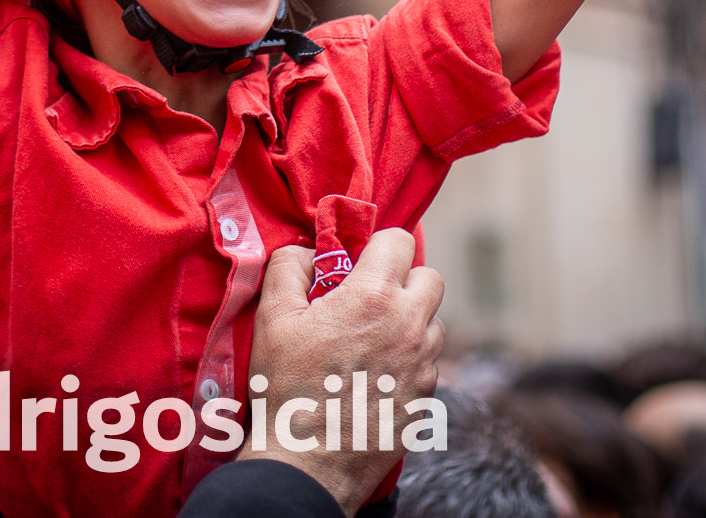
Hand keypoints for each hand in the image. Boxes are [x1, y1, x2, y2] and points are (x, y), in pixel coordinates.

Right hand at [242, 228, 444, 515]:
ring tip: (371, 339)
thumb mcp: (272, 317)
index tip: (358, 263)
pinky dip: (410, 358)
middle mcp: (409, 326)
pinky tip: (375, 373)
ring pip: (433, 321)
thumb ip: (289, 268)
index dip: (378, 245)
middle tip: (370, 298)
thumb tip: (307, 252)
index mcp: (373, 297)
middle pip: (431, 278)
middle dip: (404, 279)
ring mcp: (424, 364)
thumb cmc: (286, 388)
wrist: (308, 464)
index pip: (400, 241)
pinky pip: (428, 361)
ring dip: (409, 320)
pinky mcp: (427, 397)